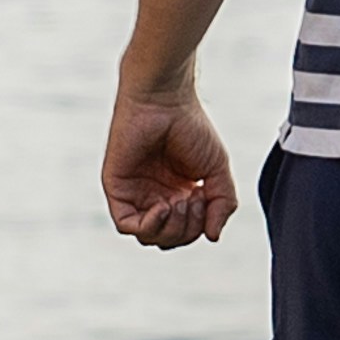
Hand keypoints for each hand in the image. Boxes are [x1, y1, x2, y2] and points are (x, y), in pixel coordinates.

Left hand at [104, 88, 238, 246]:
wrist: (165, 100)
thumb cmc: (191, 127)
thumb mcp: (217, 171)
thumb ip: (222, 204)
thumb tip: (214, 237)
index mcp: (177, 193)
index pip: (185, 232)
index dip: (199, 226)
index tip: (206, 197)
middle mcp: (155, 196)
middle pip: (169, 239)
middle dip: (187, 230)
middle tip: (194, 200)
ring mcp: (135, 194)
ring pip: (149, 237)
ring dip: (170, 229)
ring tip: (179, 202)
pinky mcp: (117, 189)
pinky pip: (127, 225)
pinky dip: (149, 226)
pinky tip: (162, 207)